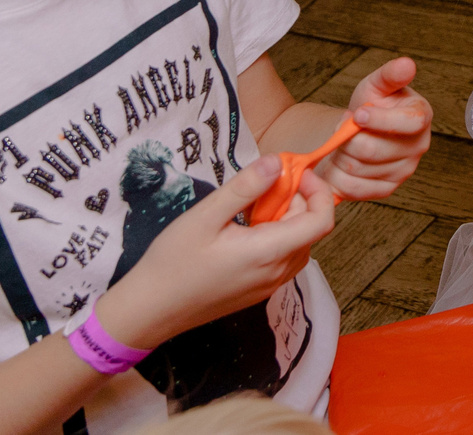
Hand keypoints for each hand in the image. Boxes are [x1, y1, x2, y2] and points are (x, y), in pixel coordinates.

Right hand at [100, 155, 335, 349]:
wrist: (149, 310)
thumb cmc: (173, 262)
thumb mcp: (206, 215)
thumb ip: (245, 187)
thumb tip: (277, 162)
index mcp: (269, 253)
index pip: (322, 221)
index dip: (318, 191)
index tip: (295, 173)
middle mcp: (276, 273)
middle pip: (310, 230)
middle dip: (297, 200)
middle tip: (264, 184)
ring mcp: (268, 286)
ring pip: (298, 244)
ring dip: (286, 219)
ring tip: (251, 207)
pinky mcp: (257, 292)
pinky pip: (283, 260)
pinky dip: (276, 238)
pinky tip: (245, 230)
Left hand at [315, 57, 434, 200]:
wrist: (359, 132)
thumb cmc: (370, 104)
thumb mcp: (376, 85)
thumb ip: (390, 75)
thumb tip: (407, 64)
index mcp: (421, 117)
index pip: (411, 123)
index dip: (381, 120)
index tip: (358, 113)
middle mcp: (418, 146)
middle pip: (374, 150)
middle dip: (348, 138)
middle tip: (342, 127)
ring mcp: (403, 171)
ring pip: (358, 168)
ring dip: (341, 154)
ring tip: (342, 142)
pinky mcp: (386, 189)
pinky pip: (354, 187)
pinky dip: (338, 174)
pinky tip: (340, 160)